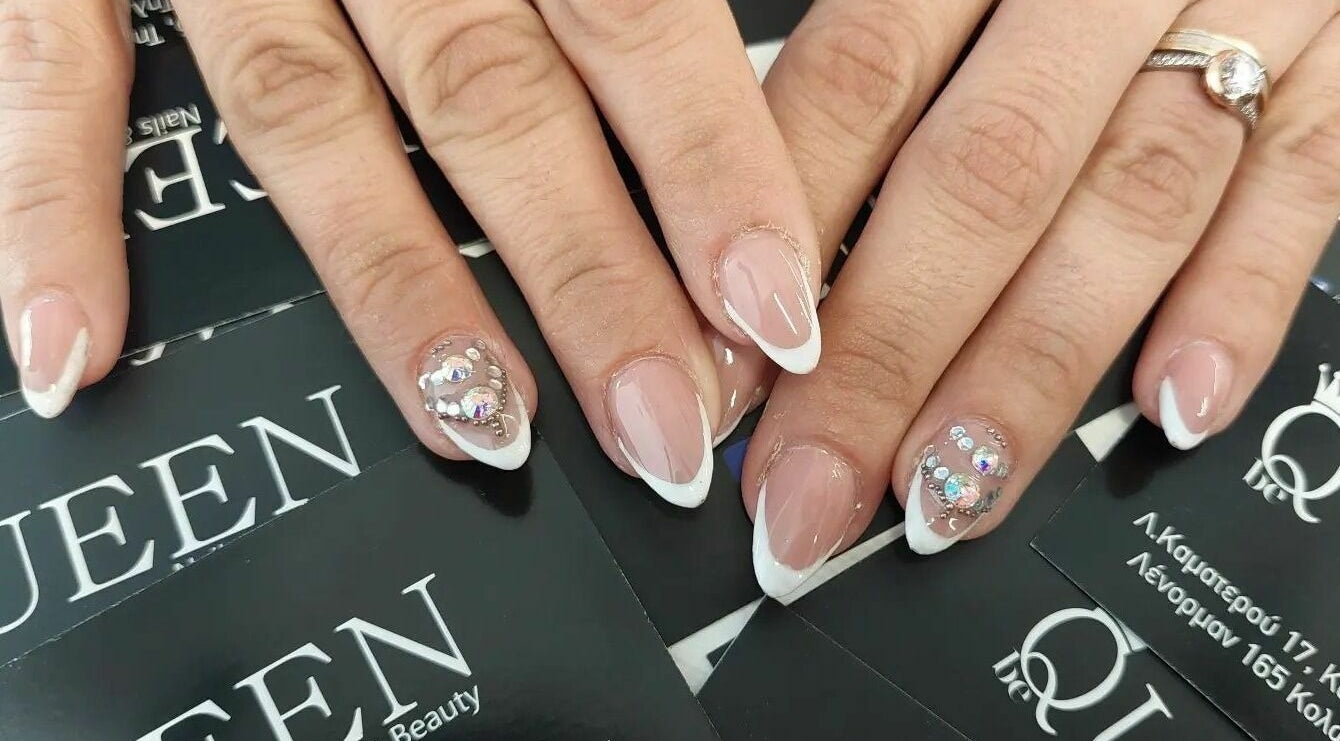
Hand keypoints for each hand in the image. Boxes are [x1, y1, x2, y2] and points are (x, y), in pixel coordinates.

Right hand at [0, 1, 822, 505]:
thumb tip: (744, 59)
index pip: (628, 10)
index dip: (707, 165)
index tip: (771, 308)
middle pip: (488, 94)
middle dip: (587, 275)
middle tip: (664, 422)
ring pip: (308, 117)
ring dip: (399, 287)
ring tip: (483, 424)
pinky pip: (53, 71)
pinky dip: (52, 206)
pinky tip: (80, 343)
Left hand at [736, 0, 1339, 595]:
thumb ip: (861, 78)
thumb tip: (753, 251)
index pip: (860, 81)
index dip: (788, 235)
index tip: (733, 370)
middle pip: (984, 179)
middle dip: (884, 358)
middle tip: (808, 490)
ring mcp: (1242, 12)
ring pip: (1129, 205)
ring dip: (1029, 372)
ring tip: (946, 493)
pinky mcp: (1337, 68)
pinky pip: (1300, 186)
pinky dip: (1237, 304)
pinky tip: (1168, 407)